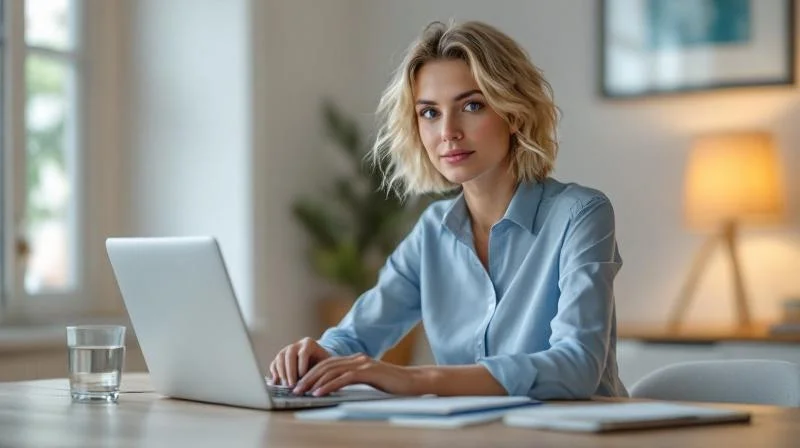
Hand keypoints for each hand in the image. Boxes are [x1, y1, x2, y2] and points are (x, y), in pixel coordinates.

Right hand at [269, 337, 331, 386]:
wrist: (318, 361)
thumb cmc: (323, 364)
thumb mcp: (325, 365)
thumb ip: (320, 372)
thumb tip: (313, 387)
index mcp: (309, 343)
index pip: (303, 353)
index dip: (302, 366)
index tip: (303, 378)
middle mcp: (296, 345)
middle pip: (289, 355)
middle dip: (290, 371)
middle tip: (292, 385)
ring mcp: (286, 350)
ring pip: (280, 358)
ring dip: (282, 372)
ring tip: (287, 385)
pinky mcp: (280, 358)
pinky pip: (274, 363)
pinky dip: (275, 373)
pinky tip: (278, 383)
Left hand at [293, 353, 419, 396]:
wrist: (412, 382)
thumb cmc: (392, 385)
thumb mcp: (369, 381)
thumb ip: (354, 380)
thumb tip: (335, 388)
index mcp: (355, 360)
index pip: (327, 364)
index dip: (311, 373)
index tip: (299, 384)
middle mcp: (357, 358)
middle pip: (325, 366)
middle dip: (308, 377)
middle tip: (294, 388)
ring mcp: (362, 363)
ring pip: (331, 371)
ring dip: (314, 382)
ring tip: (302, 392)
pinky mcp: (368, 371)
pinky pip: (343, 378)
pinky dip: (328, 386)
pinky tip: (319, 393)